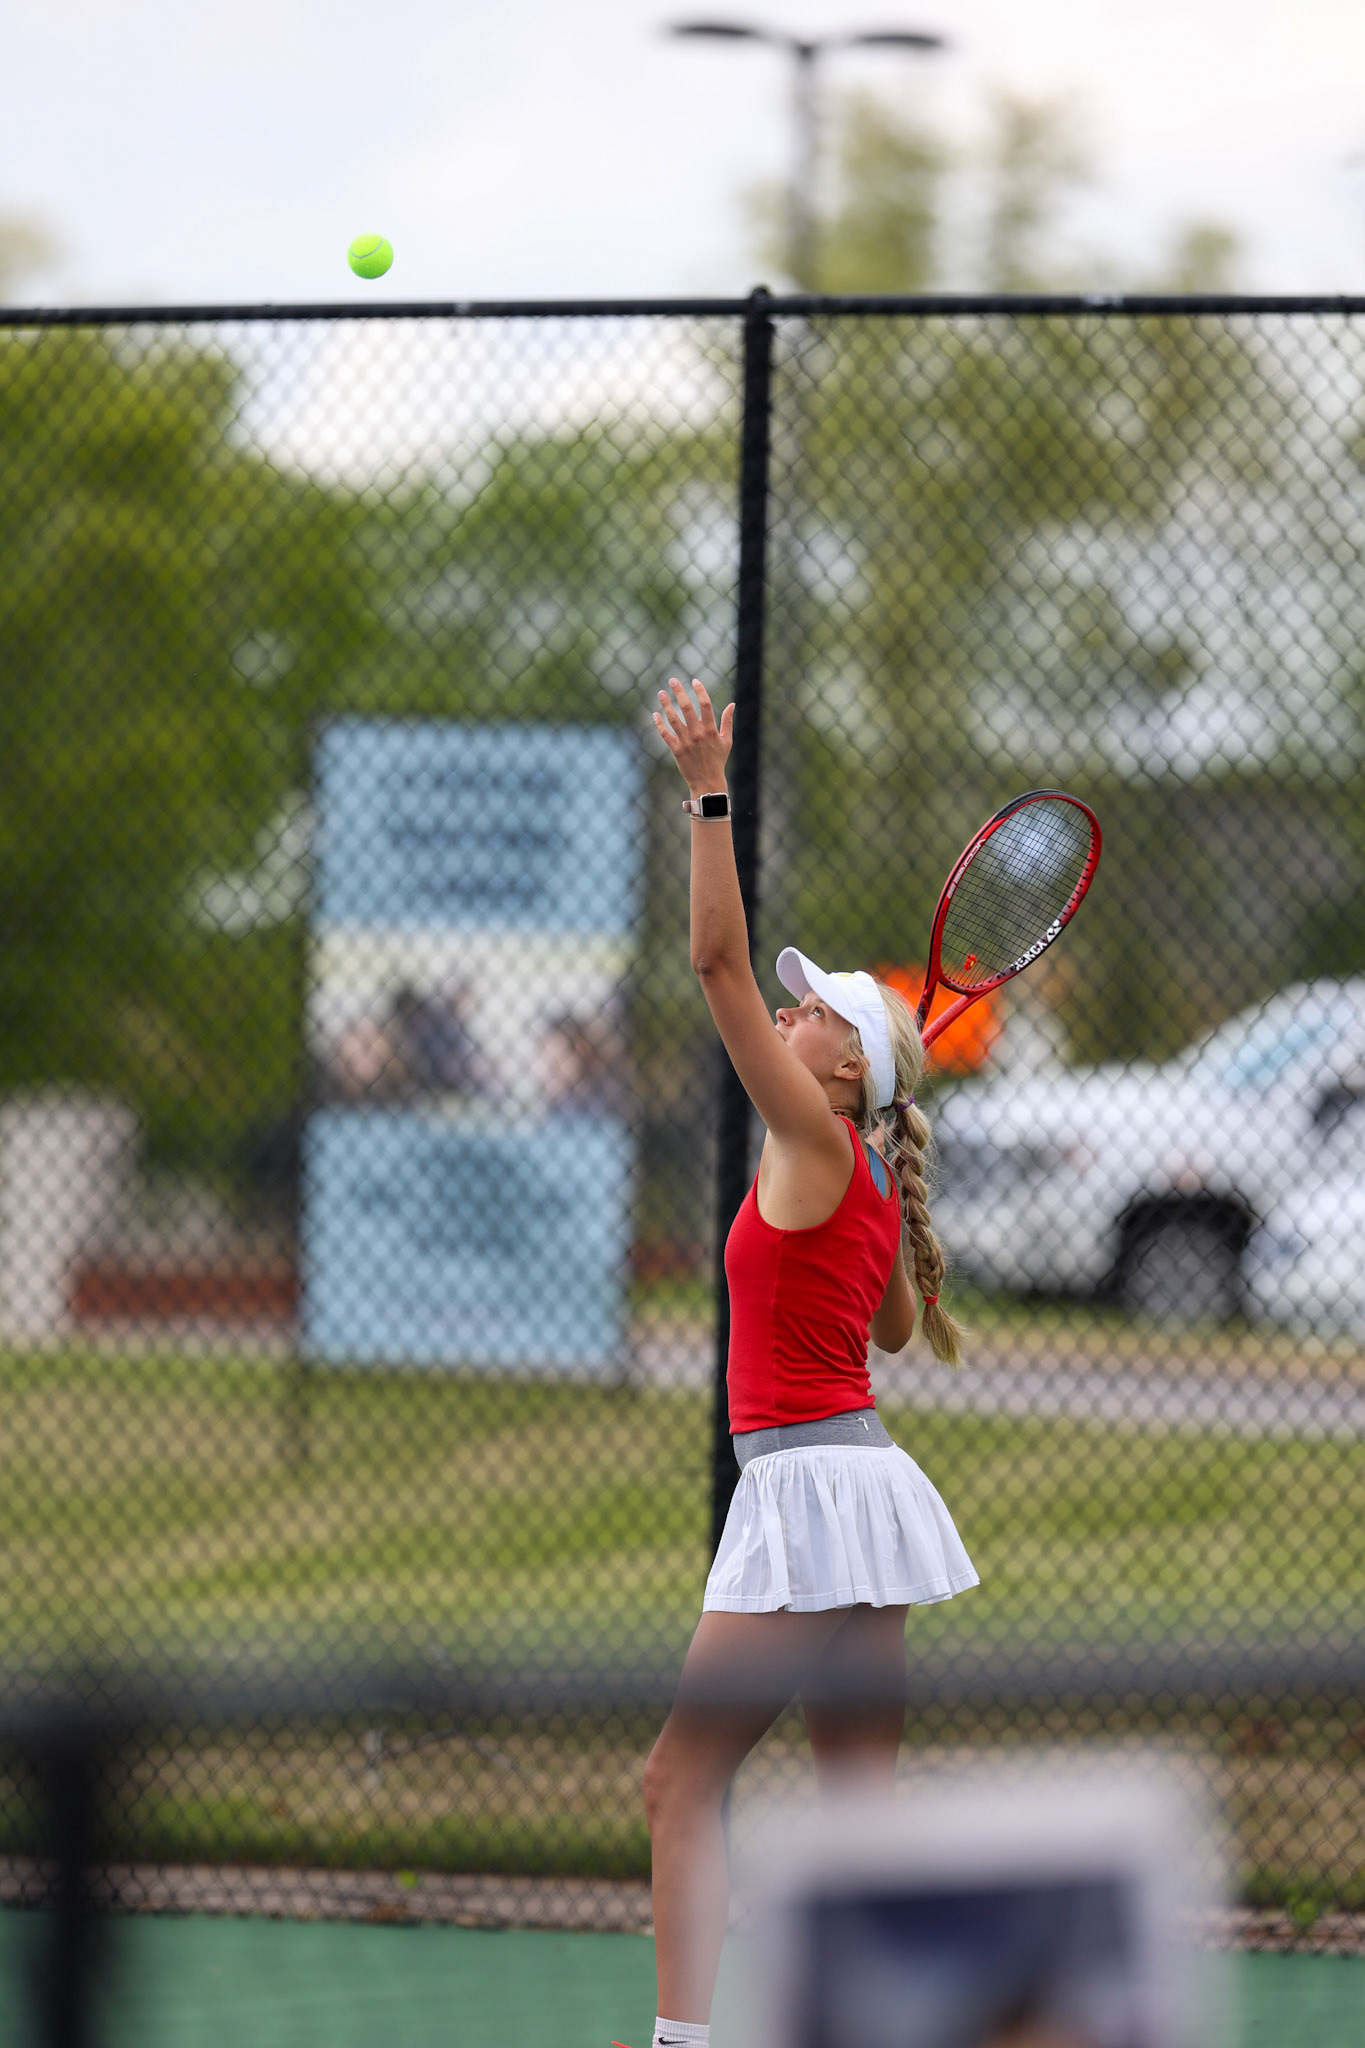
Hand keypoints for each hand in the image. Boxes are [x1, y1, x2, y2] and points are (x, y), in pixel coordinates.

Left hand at [653, 677, 733, 793]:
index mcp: (710, 730)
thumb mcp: (727, 741)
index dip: (700, 690)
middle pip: (687, 707)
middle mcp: (697, 734)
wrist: (707, 781)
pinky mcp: (676, 750)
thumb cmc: (718, 760)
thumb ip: (728, 721)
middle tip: (672, 680)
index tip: (694, 681)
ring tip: (661, 693)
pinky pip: (665, 734)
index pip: (705, 704)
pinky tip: (655, 713)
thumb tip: (732, 704)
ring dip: (666, 704)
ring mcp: (685, 741)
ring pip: (673, 718)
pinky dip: (659, 723)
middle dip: (679, 692)